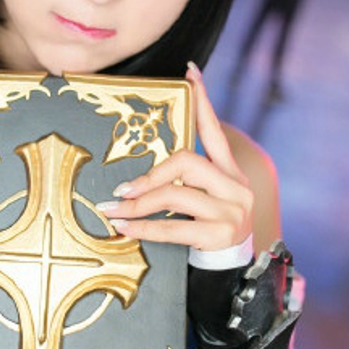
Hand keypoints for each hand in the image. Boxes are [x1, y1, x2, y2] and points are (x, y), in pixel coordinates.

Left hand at [97, 62, 252, 250]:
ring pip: (176, 194)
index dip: (202, 101)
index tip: (189, 73)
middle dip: (150, 175)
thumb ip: (185, 181)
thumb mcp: (205, 201)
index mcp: (230, 173)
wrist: (232, 276)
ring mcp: (230, 211)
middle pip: (187, 161)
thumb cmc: (209, 232)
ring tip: (113, 209)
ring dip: (138, 204)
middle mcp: (235, 187)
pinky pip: (172, 226)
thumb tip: (140, 173)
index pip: (214, 131)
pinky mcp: (220, 234)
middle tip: (123, 188)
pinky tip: (123, 228)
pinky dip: (143, 227)